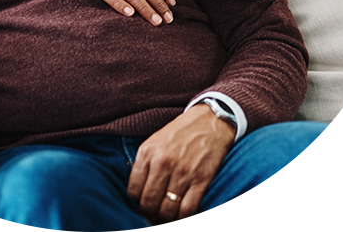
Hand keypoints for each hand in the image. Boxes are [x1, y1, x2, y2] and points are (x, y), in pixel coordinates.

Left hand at [128, 104, 234, 229]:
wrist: (209, 121)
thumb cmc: (180, 133)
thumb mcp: (155, 141)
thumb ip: (145, 164)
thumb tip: (137, 192)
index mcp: (148, 152)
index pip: (133, 190)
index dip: (135, 204)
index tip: (141, 207)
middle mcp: (163, 162)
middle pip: (149, 203)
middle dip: (149, 216)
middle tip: (153, 219)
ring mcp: (182, 172)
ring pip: (167, 210)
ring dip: (165, 222)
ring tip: (166, 223)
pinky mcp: (201, 180)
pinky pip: (187, 211)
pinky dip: (183, 222)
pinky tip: (181, 222)